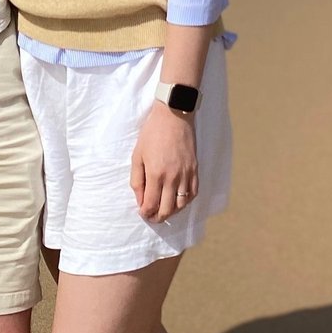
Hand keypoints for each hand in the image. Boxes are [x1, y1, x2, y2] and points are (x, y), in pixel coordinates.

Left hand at [130, 104, 197, 221]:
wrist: (174, 115)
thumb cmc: (152, 133)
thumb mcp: (137, 155)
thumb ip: (137, 180)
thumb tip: (139, 200)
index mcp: (155, 174)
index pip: (150, 205)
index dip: (145, 213)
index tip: (142, 212)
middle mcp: (172, 177)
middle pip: (167, 209)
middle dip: (157, 217)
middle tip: (151, 216)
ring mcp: (186, 174)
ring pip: (181, 205)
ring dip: (172, 211)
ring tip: (164, 209)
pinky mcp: (195, 169)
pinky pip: (193, 193)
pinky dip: (186, 201)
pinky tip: (178, 200)